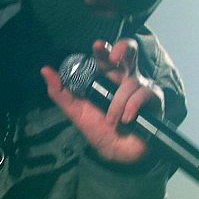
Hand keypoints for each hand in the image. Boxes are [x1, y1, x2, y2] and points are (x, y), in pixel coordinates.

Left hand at [40, 38, 163, 164]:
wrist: (117, 152)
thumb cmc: (98, 129)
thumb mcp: (75, 111)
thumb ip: (60, 91)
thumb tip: (45, 70)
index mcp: (106, 77)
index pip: (105, 55)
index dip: (103, 47)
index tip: (96, 46)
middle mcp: (124, 77)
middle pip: (130, 50)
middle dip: (123, 48)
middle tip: (113, 58)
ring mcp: (140, 86)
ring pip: (130, 81)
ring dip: (118, 102)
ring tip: (111, 120)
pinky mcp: (153, 98)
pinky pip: (142, 94)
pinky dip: (131, 107)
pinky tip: (126, 119)